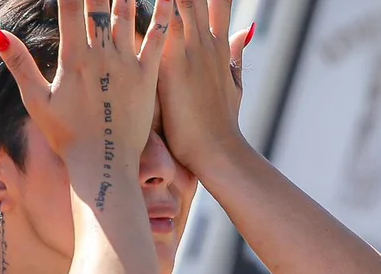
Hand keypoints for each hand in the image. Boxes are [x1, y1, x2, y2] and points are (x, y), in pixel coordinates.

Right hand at [0, 0, 172, 164]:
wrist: (104, 165)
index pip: (70, 8)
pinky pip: (158, 39)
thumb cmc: (67, 136)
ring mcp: (127, 65)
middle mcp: (102, 56)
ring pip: (126, 15)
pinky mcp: (148, 77)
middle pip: (99, 6)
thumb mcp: (37, 100)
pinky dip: (162, 15)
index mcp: (74, 58)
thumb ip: (19, 63)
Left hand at [158, 0, 253, 173]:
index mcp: (219, 46)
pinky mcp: (171, 62)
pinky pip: (157, 23)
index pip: (217, 2)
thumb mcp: (235, 85)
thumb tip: (249, 31)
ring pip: (179, 2)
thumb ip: (238, 55)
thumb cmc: (222, 125)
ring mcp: (190, 48)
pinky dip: (154, 7)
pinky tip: (132, 0)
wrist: (217, 151)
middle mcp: (206, 41)